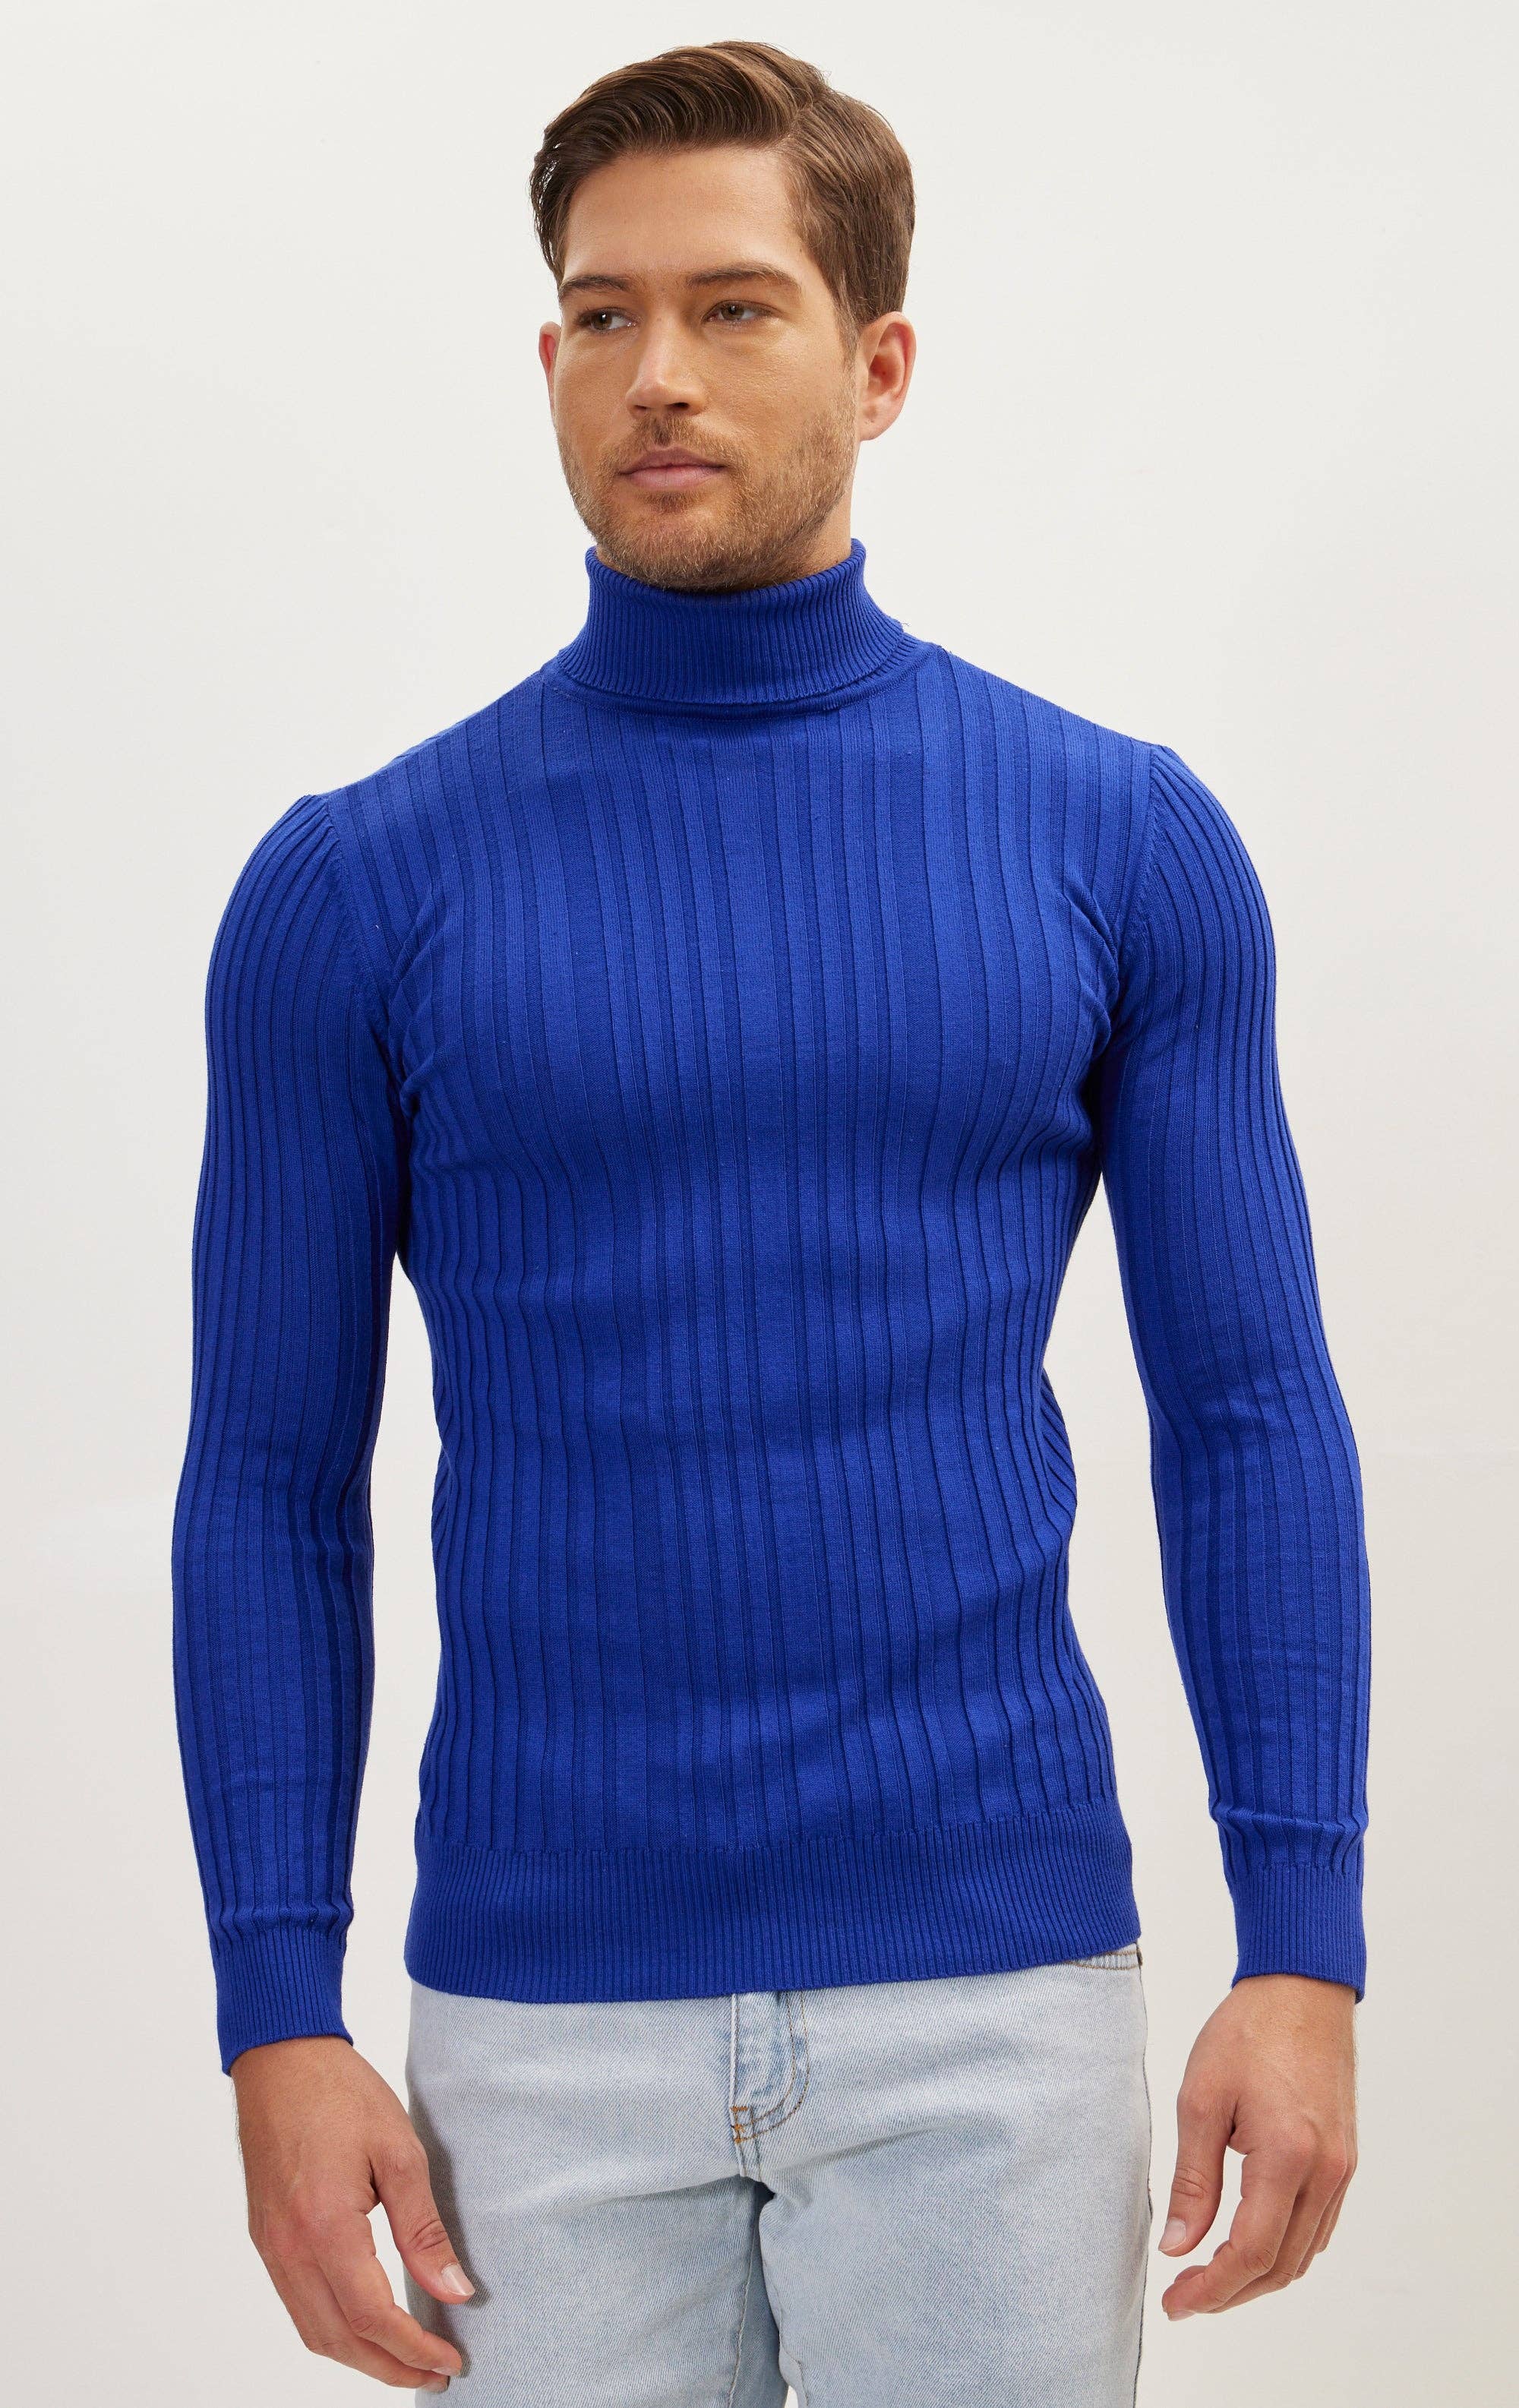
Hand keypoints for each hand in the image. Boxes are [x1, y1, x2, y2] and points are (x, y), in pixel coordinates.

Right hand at [232, 2034, 472, 2389]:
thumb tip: (454, 2291)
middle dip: (389, 2368)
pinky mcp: (265, 2238)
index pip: (371, 2317)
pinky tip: (364, 2324)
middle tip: (435, 2374)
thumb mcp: (399, 2150)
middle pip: (339, 2340)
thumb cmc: (340, 2092)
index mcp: (324, 2227)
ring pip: (313, 2331)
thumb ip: (423, 2229)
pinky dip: (333, 2330)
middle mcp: (289, 2249)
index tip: (451, 2360)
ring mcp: (271, 2247)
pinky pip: (297, 2306)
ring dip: (359, 2357)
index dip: (414, 2349)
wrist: (280, 2057)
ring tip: (406, 2359)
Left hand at [1159, 1973, 1357, 2318]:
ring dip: (1258, 2277)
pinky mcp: (1344, 2161)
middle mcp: (1325, 2173)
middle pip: (1281, 2266)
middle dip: (1231, 2292)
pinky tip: (1248, 2243)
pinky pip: (1318, 2227)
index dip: (1211, 2288)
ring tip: (1208, 2277)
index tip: (1175, 2303)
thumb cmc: (1248, 2032)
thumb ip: (1192, 2179)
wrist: (1302, 1988)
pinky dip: (1283, 2249)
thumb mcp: (1201, 2099)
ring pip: (1304, 2254)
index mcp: (1288, 2156)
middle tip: (1184, 2298)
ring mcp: (1342, 2170)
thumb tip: (1178, 2245)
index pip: (1251, 2251)